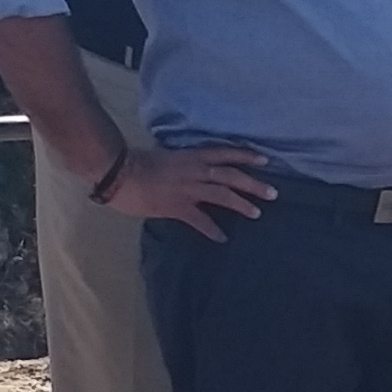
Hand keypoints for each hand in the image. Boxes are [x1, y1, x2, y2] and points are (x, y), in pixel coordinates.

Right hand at [101, 140, 273, 234]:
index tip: (264, 159)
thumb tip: (191, 170)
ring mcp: (188, 189)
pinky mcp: (177, 207)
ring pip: (223, 195)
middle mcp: (195, 170)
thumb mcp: (166, 156)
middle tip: (273, 192)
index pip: (224, 152)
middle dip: (253, 183)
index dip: (245, 155)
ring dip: (242, 204)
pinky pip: (200, 220)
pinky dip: (212, 230)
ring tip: (257, 213)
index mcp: (191, 156)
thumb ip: (182, 163)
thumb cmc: (136, 162)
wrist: (118, 172)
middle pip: (231, 175)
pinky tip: (222, 238)